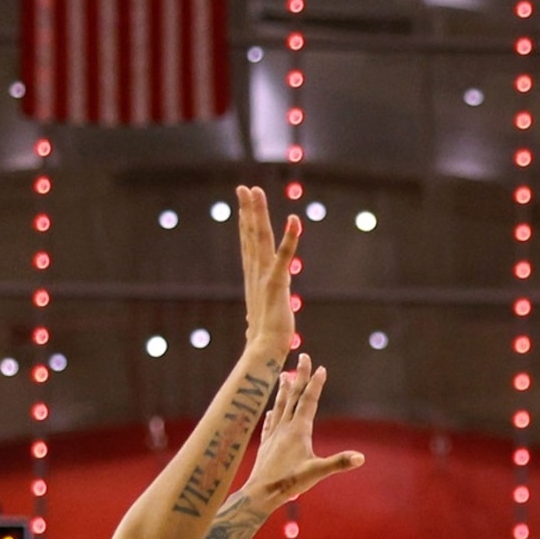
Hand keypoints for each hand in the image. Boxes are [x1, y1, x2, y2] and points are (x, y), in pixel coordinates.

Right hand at [234, 184, 301, 357]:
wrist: (265, 350)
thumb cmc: (264, 339)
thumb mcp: (260, 319)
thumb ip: (257, 315)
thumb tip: (251, 324)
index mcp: (254, 278)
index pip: (248, 244)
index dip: (245, 222)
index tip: (244, 202)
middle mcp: (255, 273)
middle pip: (250, 235)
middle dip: (247, 210)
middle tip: (244, 188)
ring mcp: (264, 276)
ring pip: (260, 238)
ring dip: (258, 213)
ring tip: (256, 191)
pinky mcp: (276, 283)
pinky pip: (283, 256)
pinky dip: (290, 238)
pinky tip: (295, 219)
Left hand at [240, 357, 364, 508]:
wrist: (260, 493)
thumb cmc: (288, 483)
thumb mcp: (316, 473)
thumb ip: (338, 463)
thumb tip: (360, 458)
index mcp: (298, 430)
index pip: (309, 401)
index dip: (315, 384)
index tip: (321, 367)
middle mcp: (284, 427)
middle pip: (294, 396)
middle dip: (300, 375)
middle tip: (303, 356)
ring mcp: (274, 434)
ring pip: (280, 406)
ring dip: (284, 390)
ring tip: (284, 376)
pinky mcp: (266, 444)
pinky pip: (270, 423)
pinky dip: (272, 414)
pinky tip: (271, 411)